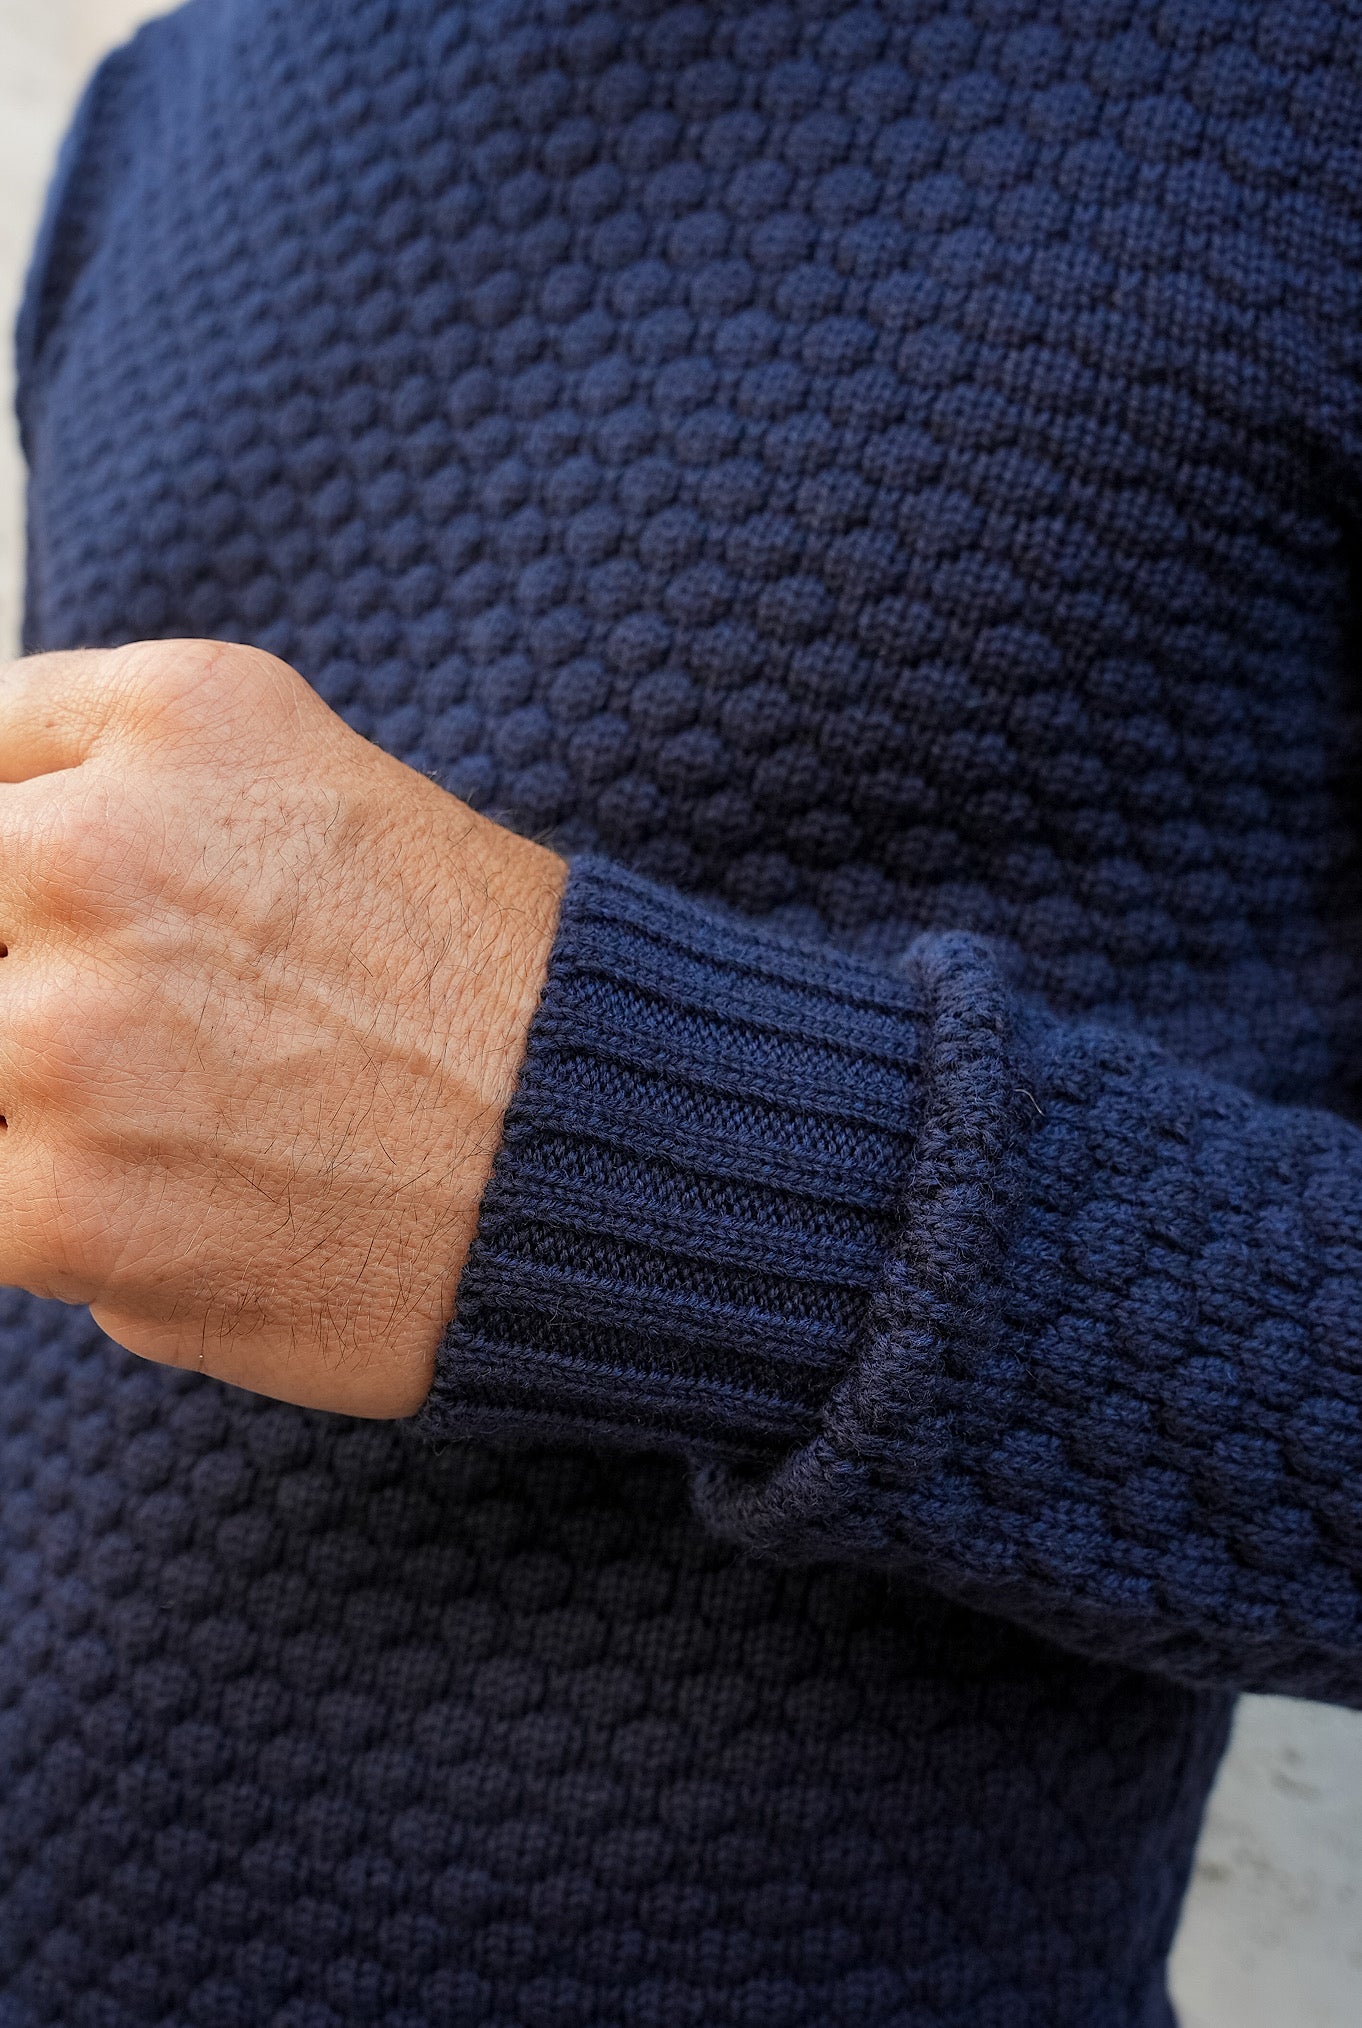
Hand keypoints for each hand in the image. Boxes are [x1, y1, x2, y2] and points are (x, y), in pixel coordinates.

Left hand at [0, 640, 565, 1415]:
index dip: (34, 868)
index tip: (73, 926)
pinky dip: (52, 1215)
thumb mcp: (325, 794)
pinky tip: (173, 1210)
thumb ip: (131, 790)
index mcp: (177, 717)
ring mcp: (65, 1032)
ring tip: (183, 1125)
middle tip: (166, 1031)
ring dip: (40, 1100)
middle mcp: (99, 849)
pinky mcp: (64, 1205)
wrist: (620, 1163)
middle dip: (37, 979)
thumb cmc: (492, 993)